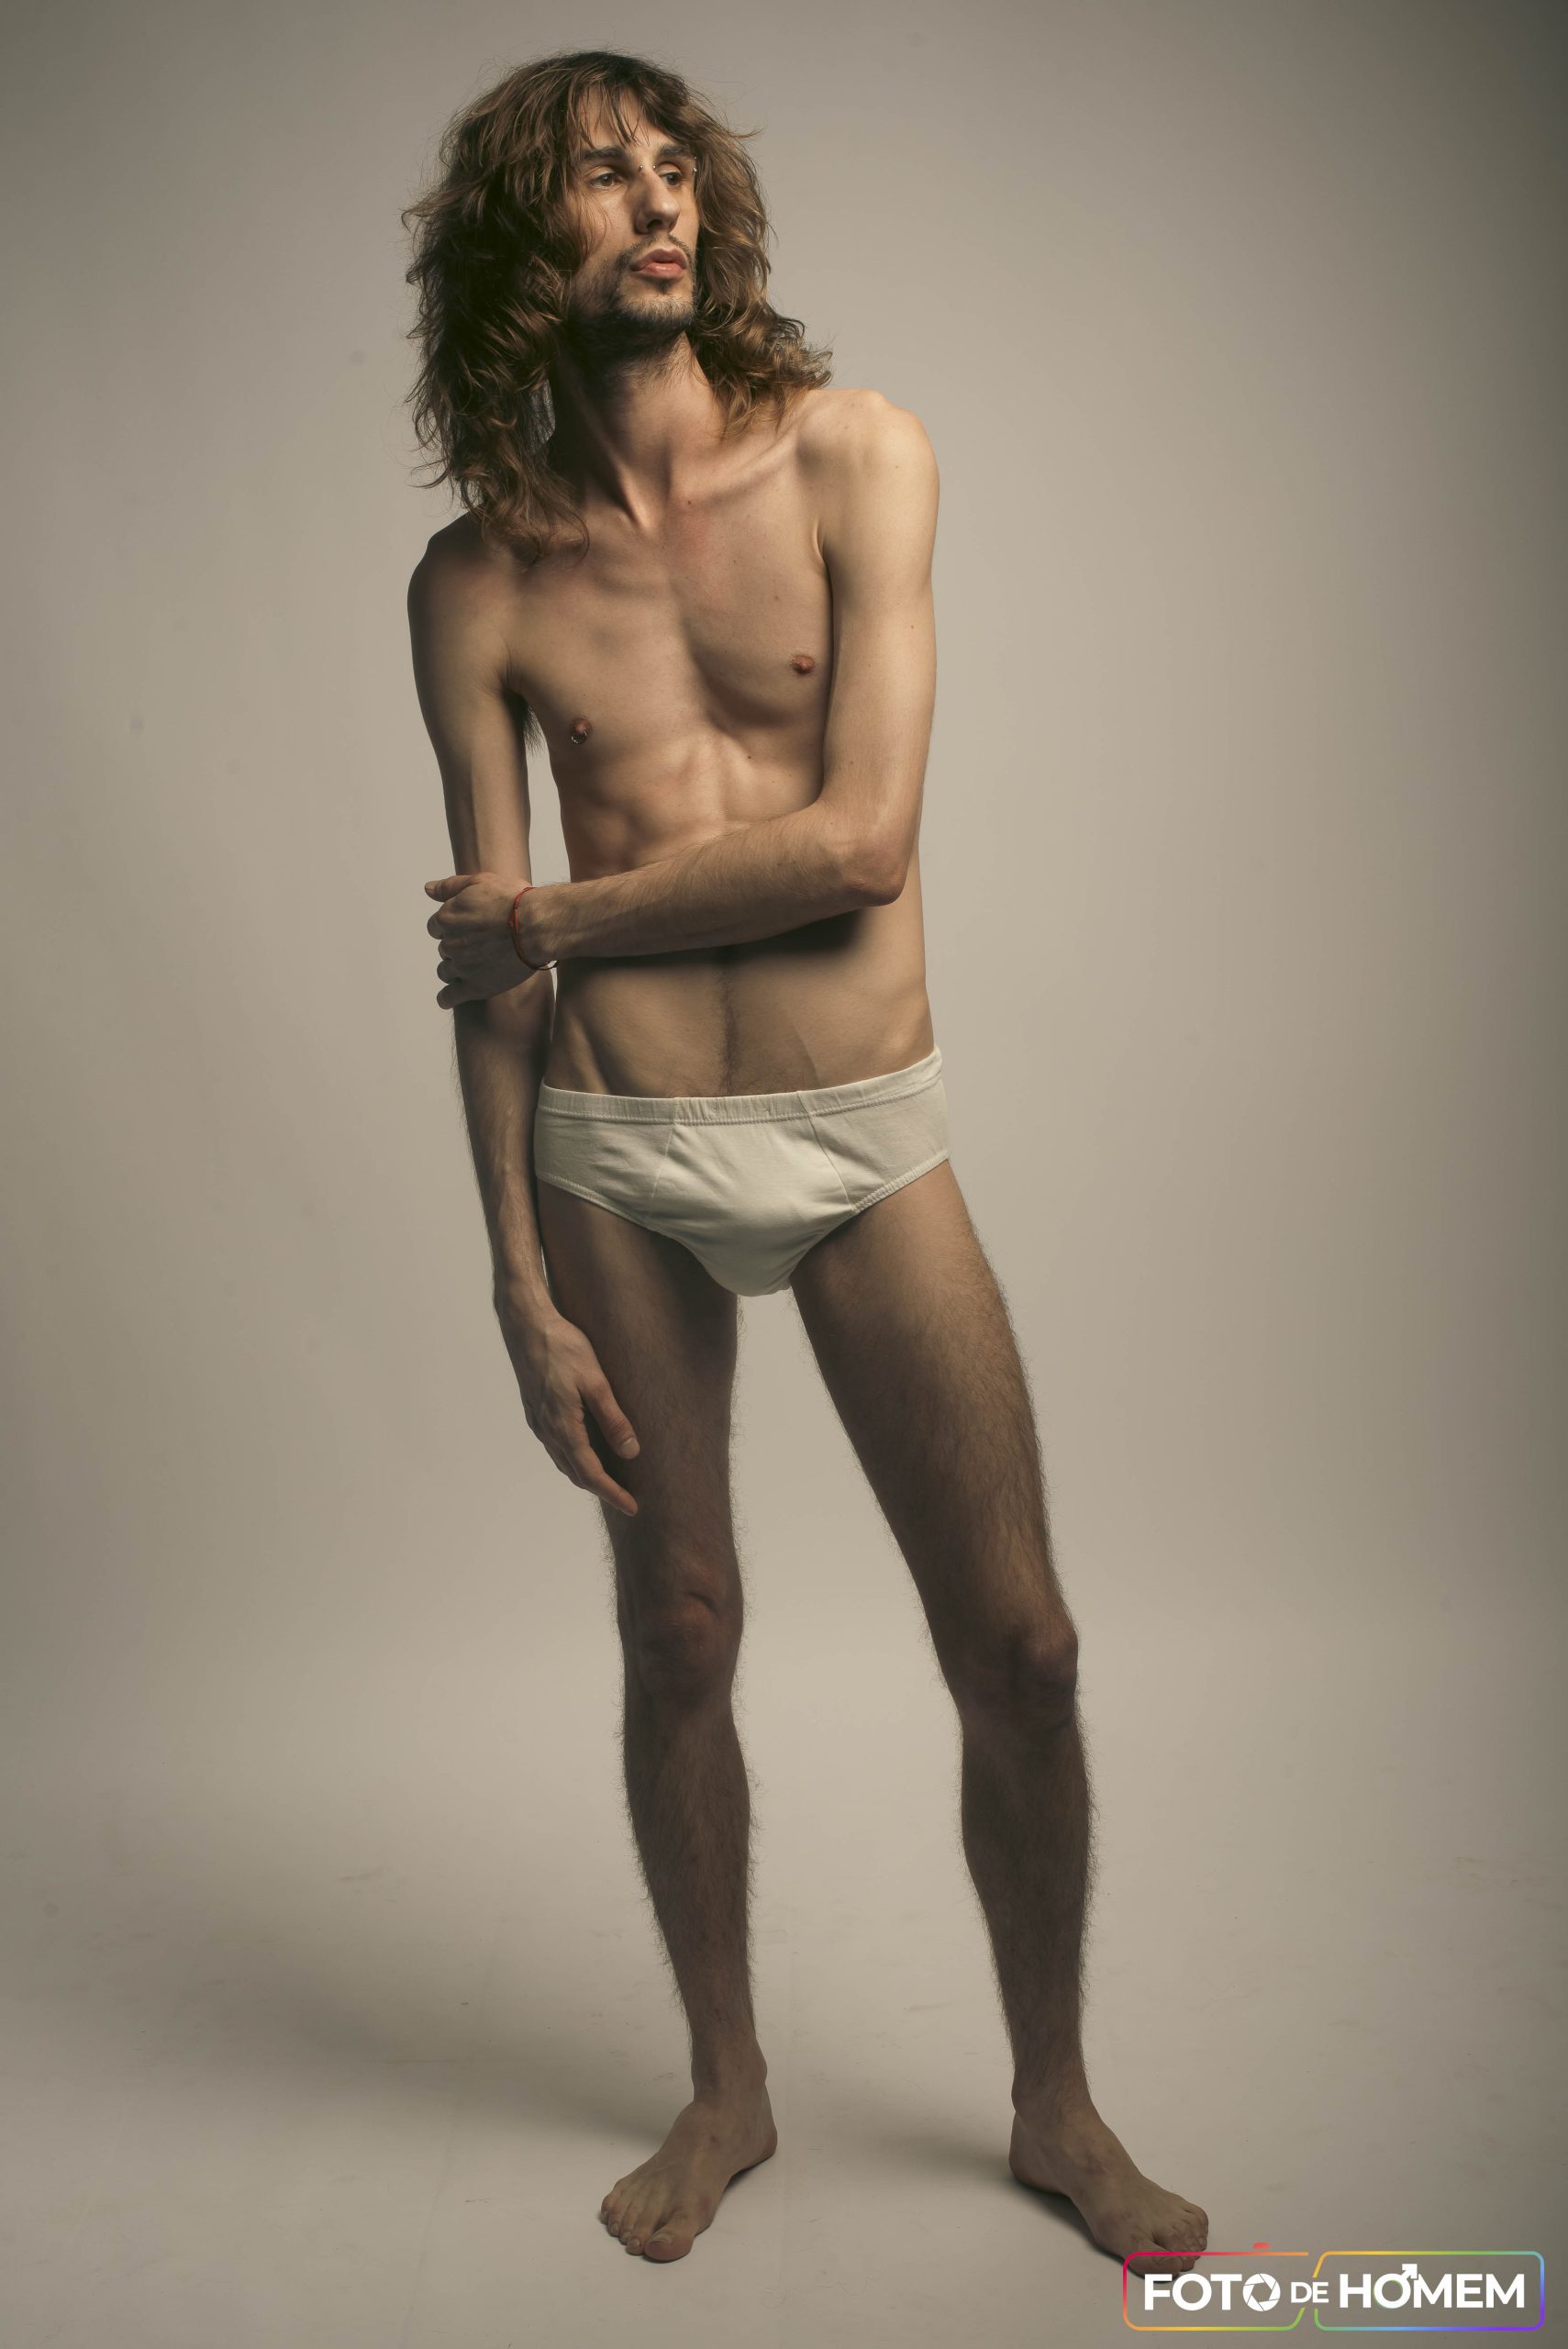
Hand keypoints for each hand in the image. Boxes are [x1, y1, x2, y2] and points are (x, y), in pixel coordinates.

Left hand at [424, 871, 545, 1006]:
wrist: (536, 926)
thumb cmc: (513, 902)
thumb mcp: (480, 882)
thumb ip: (450, 887)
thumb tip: (428, 889)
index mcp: (447, 918)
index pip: (436, 926)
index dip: (451, 926)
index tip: (466, 927)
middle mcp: (450, 943)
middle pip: (444, 948)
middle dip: (457, 946)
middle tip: (479, 944)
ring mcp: (461, 967)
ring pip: (445, 971)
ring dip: (453, 969)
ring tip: (472, 967)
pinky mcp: (475, 986)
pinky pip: (450, 997)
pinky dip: (446, 998)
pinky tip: (447, 998)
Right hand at [496, 1295, 640, 1516]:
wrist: (526, 1326)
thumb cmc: (563, 1348)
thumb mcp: (596, 1382)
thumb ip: (613, 1419)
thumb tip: (631, 1452)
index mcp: (563, 1428)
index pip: (590, 1474)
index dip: (612, 1493)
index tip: (632, 1507)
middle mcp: (547, 1431)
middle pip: (574, 1473)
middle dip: (600, 1489)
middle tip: (625, 1498)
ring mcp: (538, 1422)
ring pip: (563, 1461)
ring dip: (585, 1475)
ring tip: (608, 1481)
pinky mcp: (535, 1411)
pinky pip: (555, 1447)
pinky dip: (572, 1459)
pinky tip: (584, 1451)